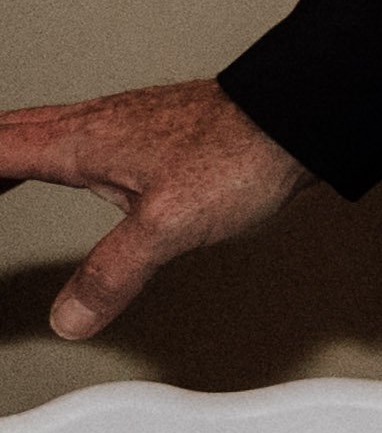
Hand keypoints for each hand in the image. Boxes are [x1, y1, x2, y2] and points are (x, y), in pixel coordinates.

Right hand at [0, 81, 311, 341]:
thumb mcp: (168, 227)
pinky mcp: (151, 128)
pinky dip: (47, 153)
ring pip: (40, 130)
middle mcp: (94, 124)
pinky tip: (73, 169)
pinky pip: (74, 135)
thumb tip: (72, 316)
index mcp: (79, 141)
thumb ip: (113, 273)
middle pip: (7, 134)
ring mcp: (122, 122)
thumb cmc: (244, 153)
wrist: (302, 116)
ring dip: (6, 153)